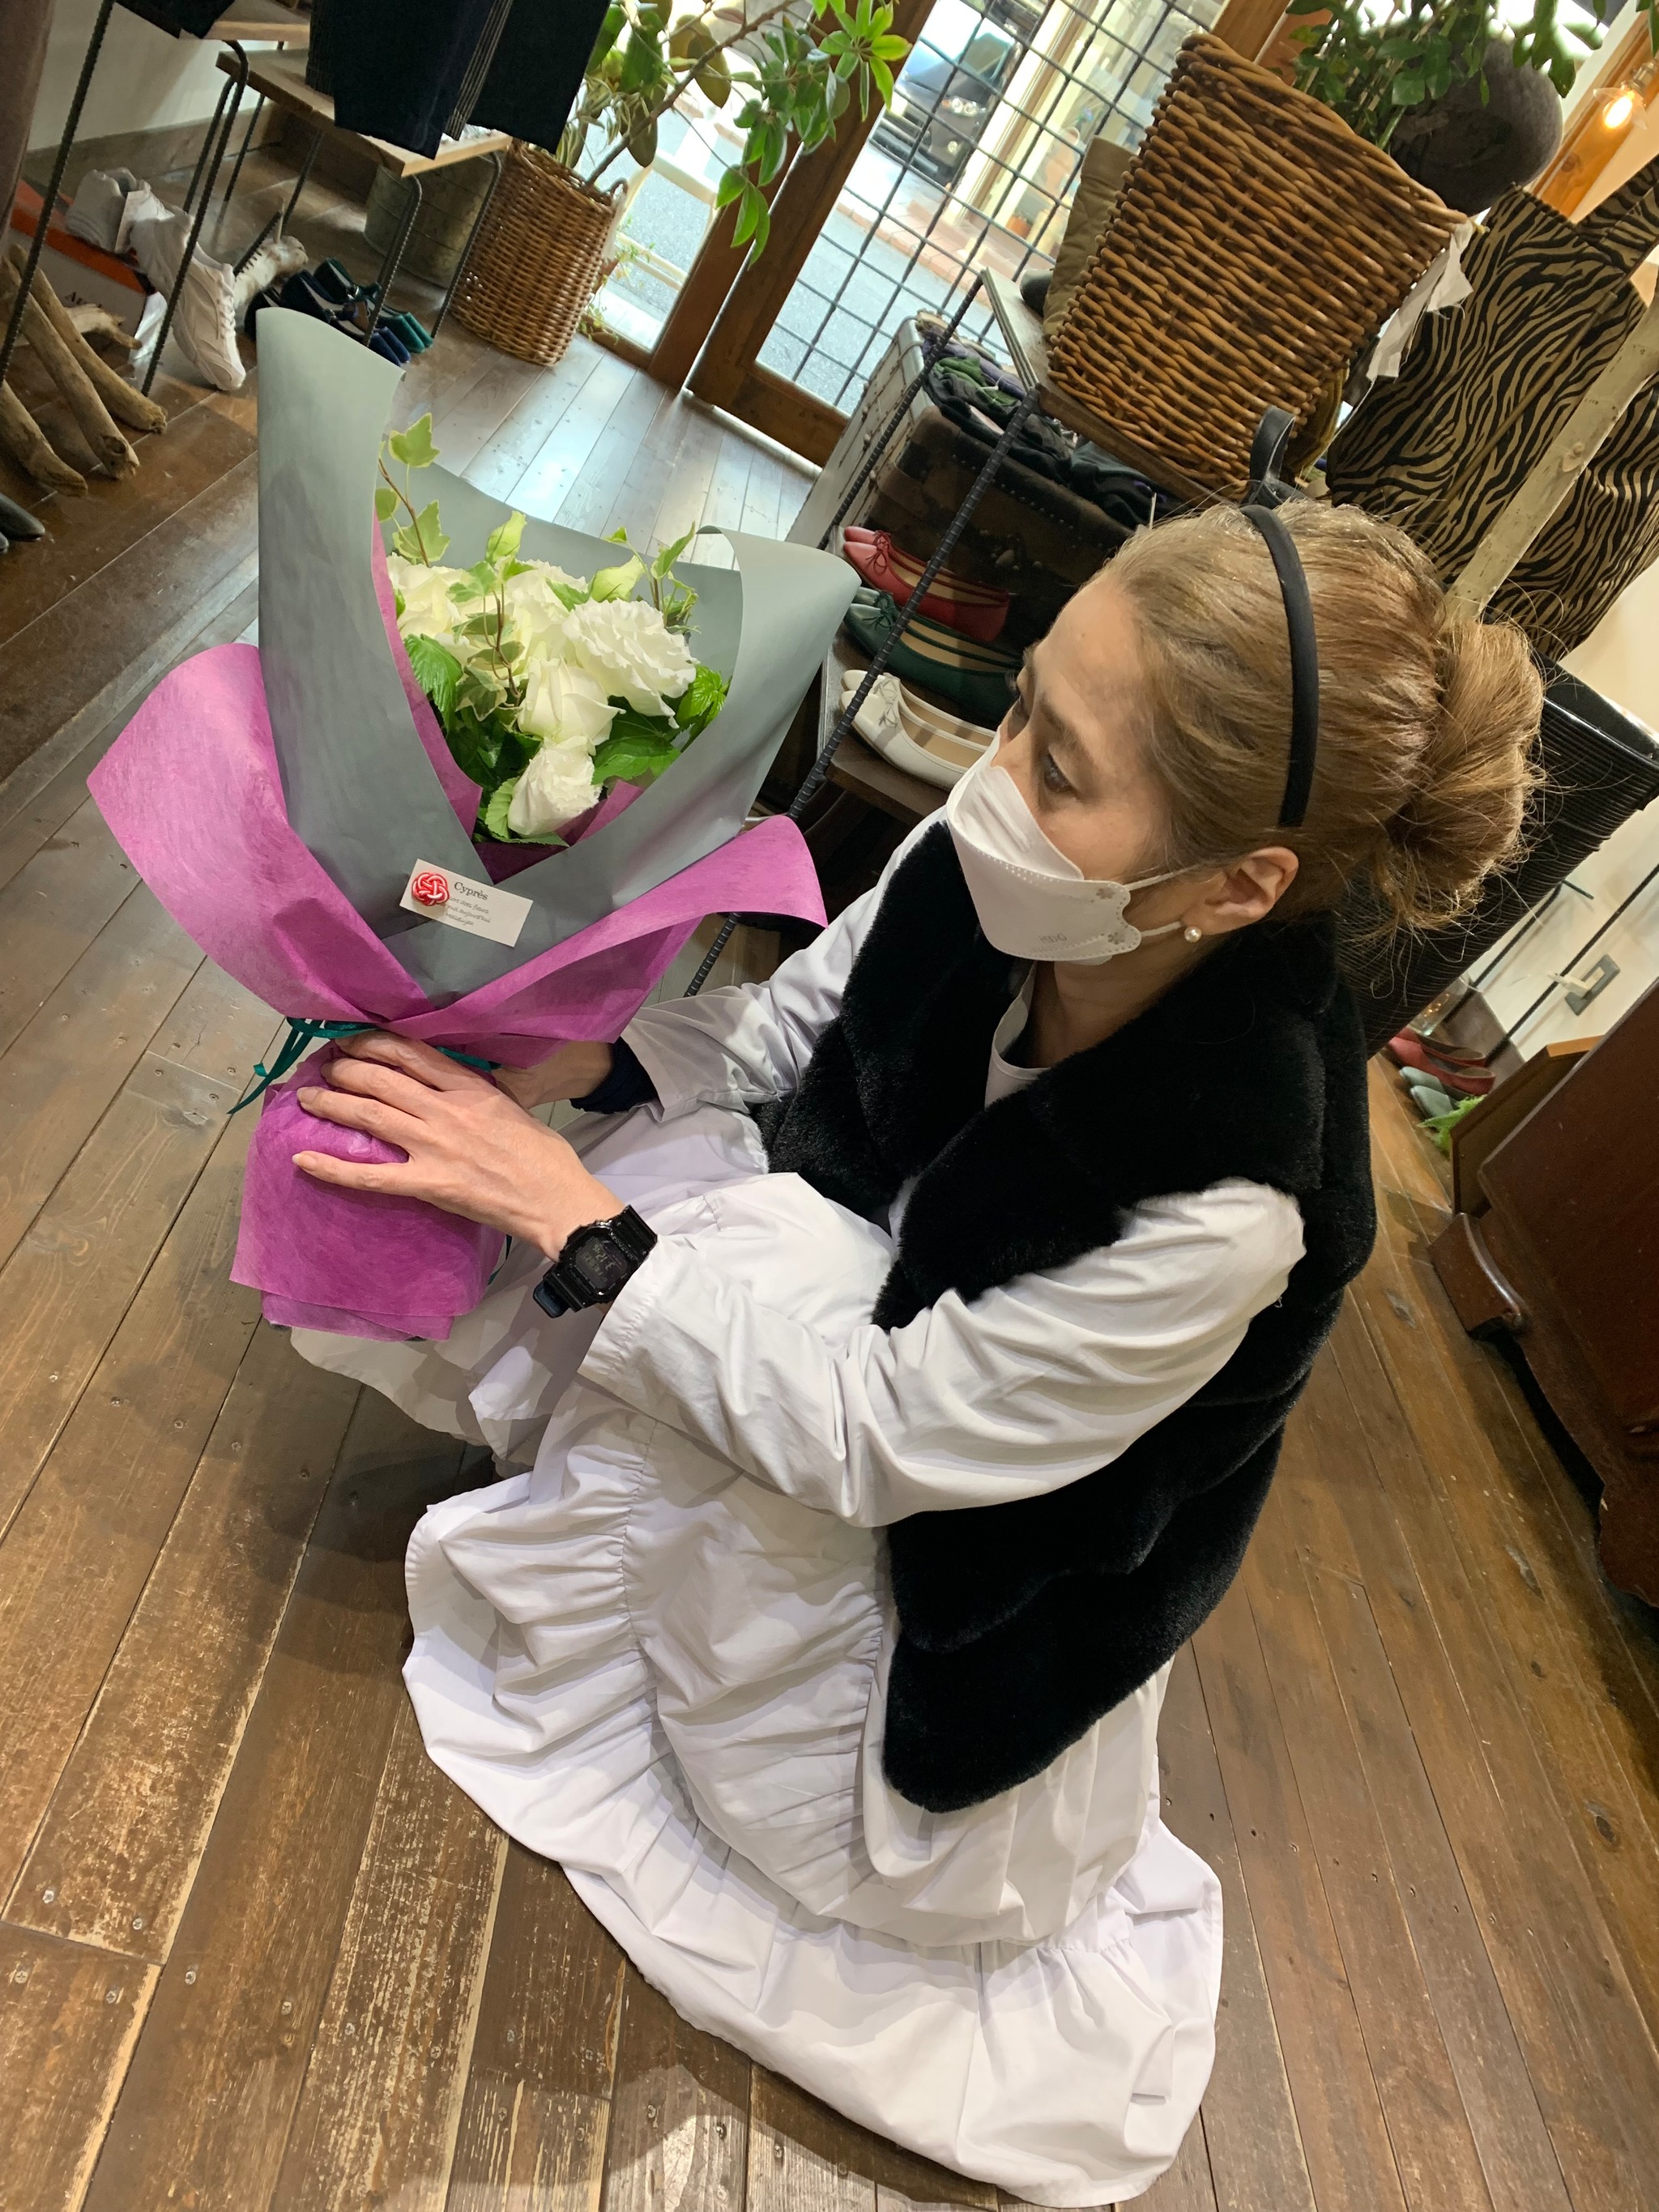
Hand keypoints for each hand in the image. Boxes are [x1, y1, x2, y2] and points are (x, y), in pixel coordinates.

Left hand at [292, 1032, 623, 1257]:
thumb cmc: (543, 1156)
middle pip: (382, 1079)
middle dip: (346, 1069)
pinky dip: (333, 1167)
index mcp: (470, 1088)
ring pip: (370, 1115)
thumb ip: (475, 1092)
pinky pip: (370, 1176)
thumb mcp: (512, 1106)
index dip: (374, 1043)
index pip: (411, 1054)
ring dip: (332, 1104)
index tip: (351, 1041)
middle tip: (325, 1068)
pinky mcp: (429, 1185)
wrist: (556, 1199)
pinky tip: (303, 1159)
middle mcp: (446, 1110)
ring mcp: (435, 1147)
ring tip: (307, 1099)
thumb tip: (448, 1083)